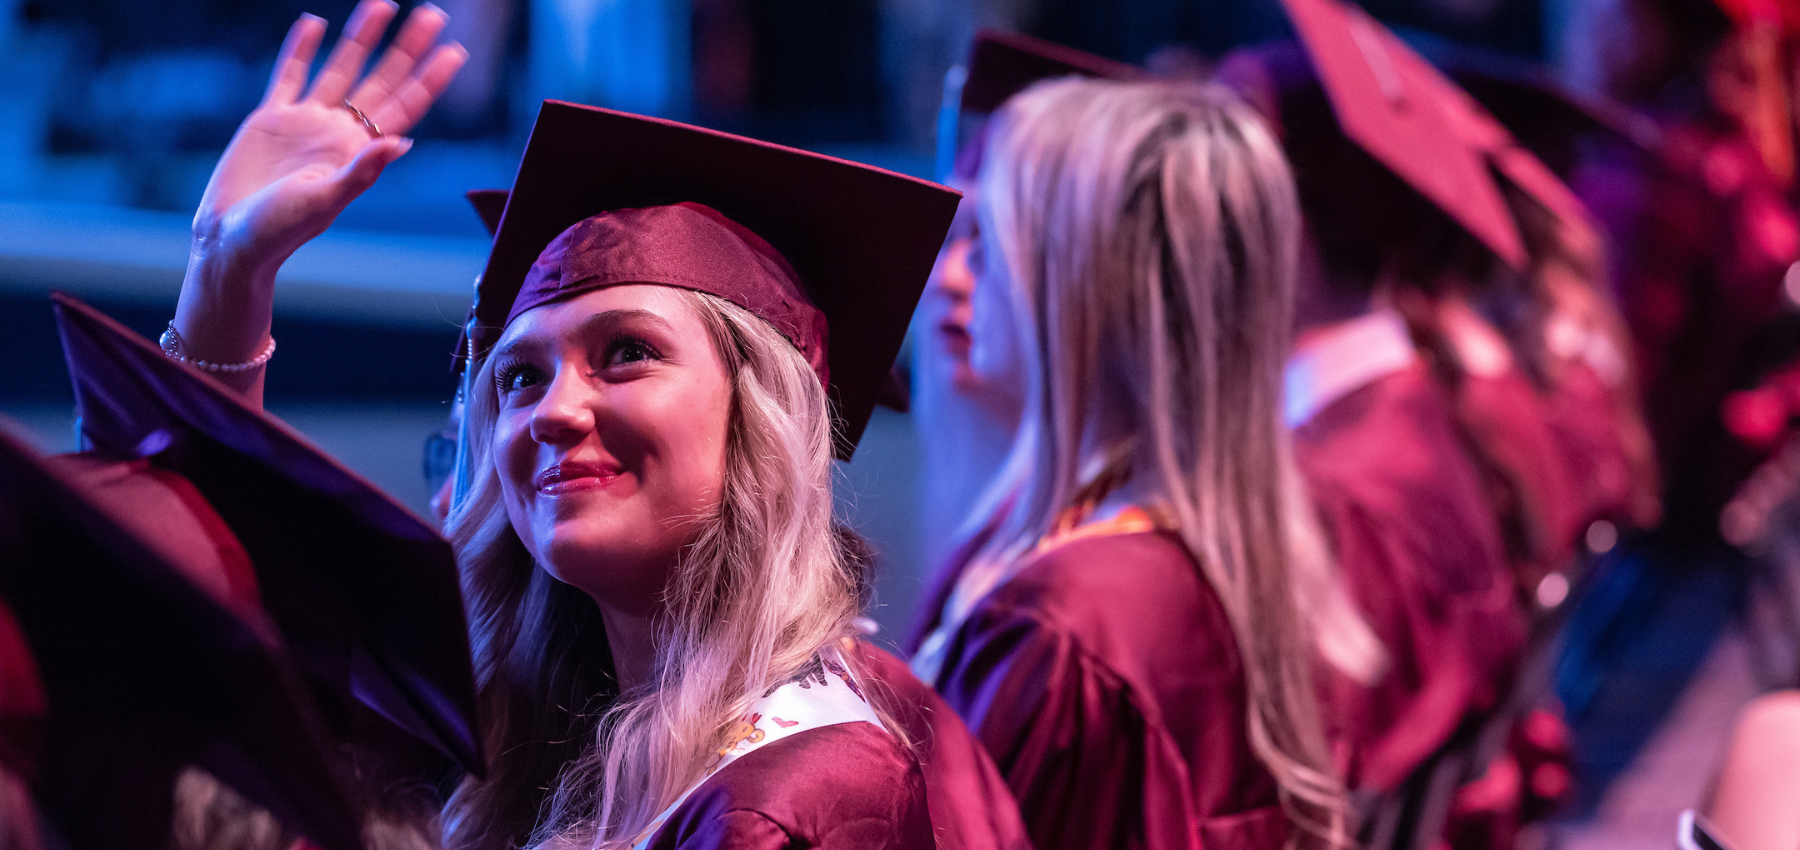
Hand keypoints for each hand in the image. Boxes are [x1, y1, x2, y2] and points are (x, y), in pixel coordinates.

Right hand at [175, 0, 464, 404]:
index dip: (430, 79)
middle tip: (435, 14)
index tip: (455, 51)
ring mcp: (306, 122)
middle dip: (408, 47)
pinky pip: (290, 75)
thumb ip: (362, 171)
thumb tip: (402, 143)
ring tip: (383, 3)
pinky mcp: (270, 118)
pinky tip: (315, 23)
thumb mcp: (324, 200)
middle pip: (382, 79)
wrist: (232, 239)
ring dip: (362, 37)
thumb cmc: (281, 231)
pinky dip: (301, 49)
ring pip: (341, 68)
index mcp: (359, 151)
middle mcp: (339, 132)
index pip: (405, 106)